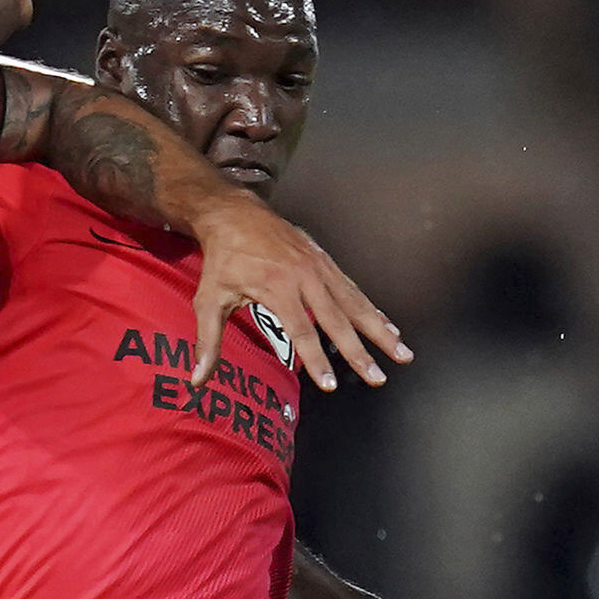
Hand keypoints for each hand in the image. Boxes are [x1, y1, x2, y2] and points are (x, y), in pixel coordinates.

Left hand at [183, 200, 410, 394]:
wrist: (236, 214)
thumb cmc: (222, 260)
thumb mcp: (208, 300)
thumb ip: (208, 341)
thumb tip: (196, 380)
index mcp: (277, 287)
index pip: (301, 331)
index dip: (315, 360)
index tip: (329, 384)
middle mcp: (304, 276)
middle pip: (337, 320)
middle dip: (360, 352)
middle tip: (378, 378)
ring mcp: (319, 266)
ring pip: (355, 303)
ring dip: (379, 330)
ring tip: (401, 353)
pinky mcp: (325, 260)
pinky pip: (353, 288)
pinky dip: (372, 309)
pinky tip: (387, 326)